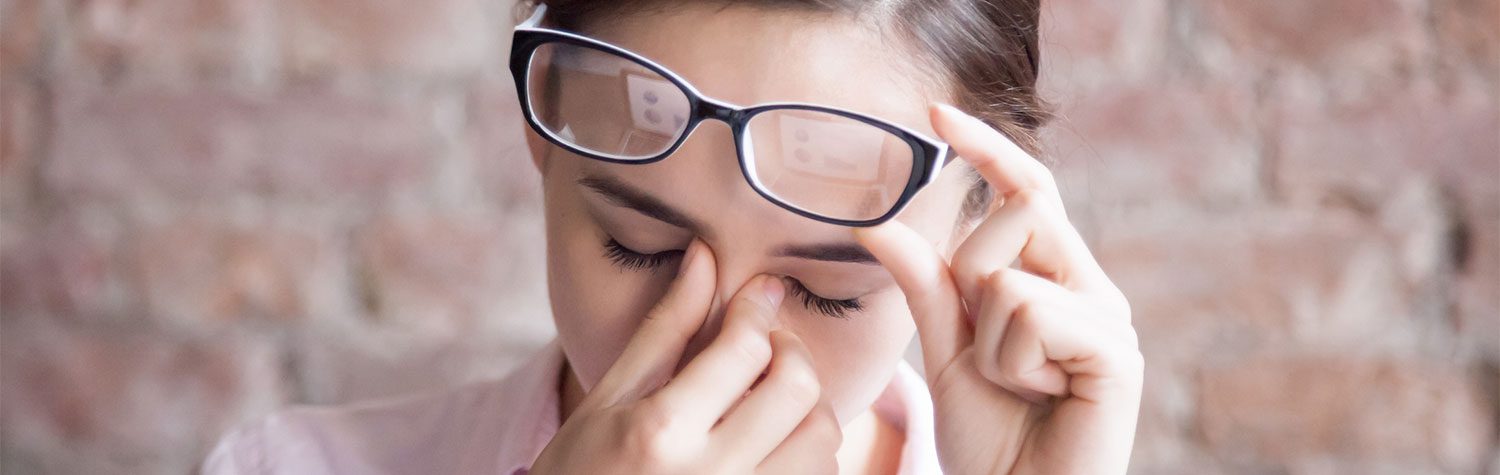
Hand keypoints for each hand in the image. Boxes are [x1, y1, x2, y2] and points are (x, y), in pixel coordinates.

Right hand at [530, 240, 842, 474]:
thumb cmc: (580, 472)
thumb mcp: (608, 400)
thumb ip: (664, 330)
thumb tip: (705, 256)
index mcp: (661, 432)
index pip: (745, 349)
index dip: (758, 308)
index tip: (760, 294)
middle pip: (797, 390)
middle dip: (792, 352)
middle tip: (768, 345)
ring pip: (821, 441)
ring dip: (807, 407)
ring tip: (771, 398)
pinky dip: (807, 454)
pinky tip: (772, 443)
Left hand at [853, 104, 1142, 474]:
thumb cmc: (991, 440)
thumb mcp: (944, 353)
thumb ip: (925, 287)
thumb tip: (878, 223)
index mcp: (1058, 282)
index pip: (1026, 193)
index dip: (986, 150)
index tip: (935, 114)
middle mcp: (1092, 290)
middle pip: (1009, 219)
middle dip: (966, 281)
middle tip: (986, 354)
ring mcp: (1110, 319)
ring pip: (1005, 274)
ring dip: (984, 342)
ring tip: (1017, 387)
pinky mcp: (1117, 351)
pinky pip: (1027, 312)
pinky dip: (1009, 362)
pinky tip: (1040, 396)